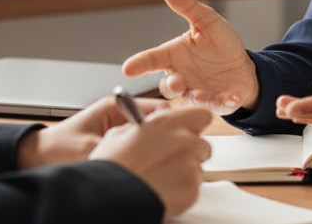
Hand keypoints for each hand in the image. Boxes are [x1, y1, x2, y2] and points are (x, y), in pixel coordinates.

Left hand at [17, 95, 166, 167]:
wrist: (34, 159)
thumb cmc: (55, 149)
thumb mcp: (89, 149)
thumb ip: (117, 150)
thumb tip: (143, 158)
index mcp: (116, 107)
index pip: (158, 108)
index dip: (176, 122)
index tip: (190, 134)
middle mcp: (121, 117)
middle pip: (159, 124)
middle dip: (170, 138)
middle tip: (180, 152)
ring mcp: (120, 132)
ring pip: (151, 139)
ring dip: (157, 150)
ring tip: (162, 162)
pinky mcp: (117, 148)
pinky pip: (140, 151)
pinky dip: (146, 160)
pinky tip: (148, 171)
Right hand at [90, 104, 213, 216]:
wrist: (109, 197)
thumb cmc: (111, 167)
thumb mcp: (120, 134)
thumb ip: (145, 127)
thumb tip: (149, 127)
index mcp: (167, 123)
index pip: (201, 115)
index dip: (194, 125)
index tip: (187, 132)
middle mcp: (184, 141)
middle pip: (202, 144)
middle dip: (190, 152)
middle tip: (170, 161)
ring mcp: (191, 166)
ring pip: (198, 168)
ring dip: (185, 172)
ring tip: (160, 179)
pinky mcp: (192, 189)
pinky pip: (193, 188)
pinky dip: (182, 191)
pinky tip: (161, 191)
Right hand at [122, 0, 258, 113]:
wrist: (243, 67)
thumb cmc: (220, 45)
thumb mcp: (206, 21)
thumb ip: (187, 6)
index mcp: (174, 56)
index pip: (152, 59)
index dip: (139, 64)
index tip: (128, 69)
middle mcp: (182, 76)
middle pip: (168, 85)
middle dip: (170, 85)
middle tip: (176, 83)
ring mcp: (198, 91)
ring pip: (189, 99)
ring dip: (194, 97)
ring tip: (201, 95)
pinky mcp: (216, 102)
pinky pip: (218, 105)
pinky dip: (224, 102)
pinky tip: (232, 96)